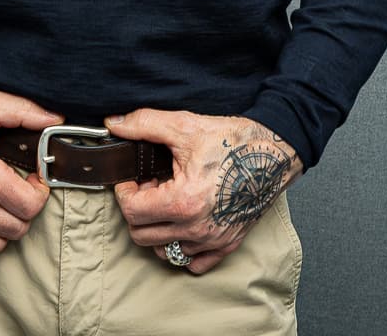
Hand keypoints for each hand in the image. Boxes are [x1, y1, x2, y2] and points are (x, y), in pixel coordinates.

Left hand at [107, 109, 302, 274]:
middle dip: (138, 209)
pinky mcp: (227, 244)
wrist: (273, 152)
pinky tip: (185, 220)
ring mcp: (212, 240)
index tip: (133, 178)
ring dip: (157, 229)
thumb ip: (143, 124)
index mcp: (183, 201)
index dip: (124, 191)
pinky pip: (193, 263)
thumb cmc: (231, 140)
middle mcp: (196, 228)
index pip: (131, 211)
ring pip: (164, 252)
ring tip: (168, 200)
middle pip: (141, 235)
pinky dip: (183, 246)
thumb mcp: (184, 125)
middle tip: (150, 186)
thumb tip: (113, 125)